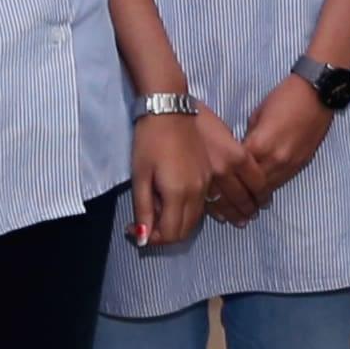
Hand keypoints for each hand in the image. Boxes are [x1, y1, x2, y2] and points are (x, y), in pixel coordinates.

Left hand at [129, 105, 225, 249]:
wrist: (170, 110)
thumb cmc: (149, 141)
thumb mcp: (140, 176)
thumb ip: (144, 210)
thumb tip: (144, 238)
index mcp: (178, 194)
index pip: (170, 234)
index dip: (152, 238)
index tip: (136, 229)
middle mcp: (198, 192)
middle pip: (186, 230)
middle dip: (165, 235)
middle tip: (147, 224)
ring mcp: (208, 183)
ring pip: (198, 218)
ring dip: (180, 225)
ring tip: (161, 216)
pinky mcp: (213, 173)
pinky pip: (208, 203)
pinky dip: (192, 212)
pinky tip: (179, 204)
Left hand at [232, 77, 332, 206]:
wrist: (318, 95)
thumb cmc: (284, 97)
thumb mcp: (257, 114)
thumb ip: (249, 136)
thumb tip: (241, 150)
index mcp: (260, 144)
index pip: (237, 169)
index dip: (227, 172)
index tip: (220, 173)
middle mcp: (275, 160)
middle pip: (251, 184)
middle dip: (240, 187)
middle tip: (229, 188)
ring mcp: (290, 165)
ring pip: (267, 188)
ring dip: (255, 191)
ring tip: (244, 192)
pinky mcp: (301, 165)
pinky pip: (282, 182)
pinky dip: (270, 185)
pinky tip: (262, 185)